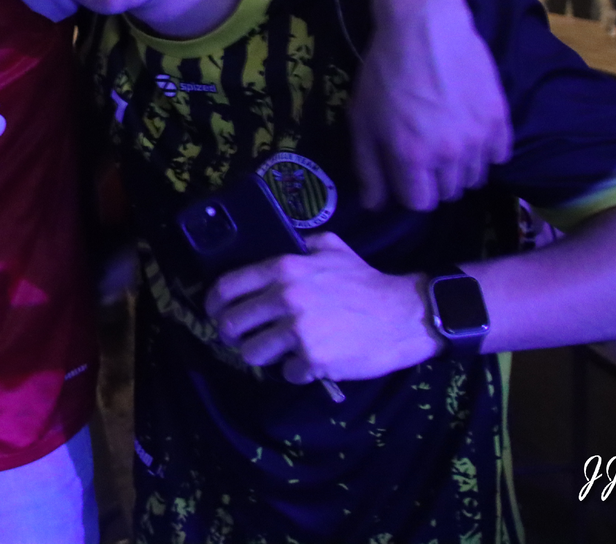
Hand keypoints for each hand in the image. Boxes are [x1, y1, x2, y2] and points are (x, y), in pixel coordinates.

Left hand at [206, 233, 441, 383]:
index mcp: (283, 269)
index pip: (226, 287)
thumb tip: (279, 244)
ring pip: (252, 353)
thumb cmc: (365, 280)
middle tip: (242, 338)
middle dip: (231, 334)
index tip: (214, 312)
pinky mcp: (312, 359)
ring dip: (261, 356)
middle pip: (231, 324)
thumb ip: (301, 245)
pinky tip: (310, 362)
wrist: (402, 314)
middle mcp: (284, 298)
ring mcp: (297, 331)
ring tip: (277, 352)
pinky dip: (296, 371)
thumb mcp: (331, 248)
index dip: (213, 303)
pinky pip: (286, 372)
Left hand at [351, 0, 510, 210]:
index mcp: (412, 156)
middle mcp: (450, 154)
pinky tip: (469, 134)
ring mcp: (480, 137)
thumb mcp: (362, 119)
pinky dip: (485, 153)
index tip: (403, 175)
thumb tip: (374, 206)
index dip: (408, 193)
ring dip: (459, 170)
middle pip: (448, 193)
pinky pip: (499, 156)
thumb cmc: (385, 71)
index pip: (419, 204)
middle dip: (432, 183)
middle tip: (423, 157)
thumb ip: (368, 167)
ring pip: (475, 178)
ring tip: (446, 145)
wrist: (425, 24)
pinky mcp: (501, 118)